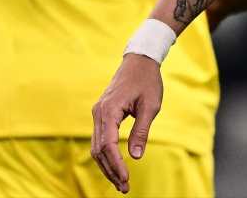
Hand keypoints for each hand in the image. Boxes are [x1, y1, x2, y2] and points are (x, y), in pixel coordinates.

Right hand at [91, 54, 163, 193]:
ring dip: (107, 165)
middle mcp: (99, 112)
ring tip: (121, 182)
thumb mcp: (150, 106)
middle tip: (124, 188)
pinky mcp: (101, 113)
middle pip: (99, 149)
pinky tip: (116, 166)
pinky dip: (106, 155)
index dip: (116, 165)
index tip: (126, 179)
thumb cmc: (147, 81)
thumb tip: (135, 156)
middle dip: (110, 170)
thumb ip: (141, 131)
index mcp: (109, 109)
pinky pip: (99, 139)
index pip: (108, 144)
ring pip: (96, 146)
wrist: (139, 61)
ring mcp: (98, 113)